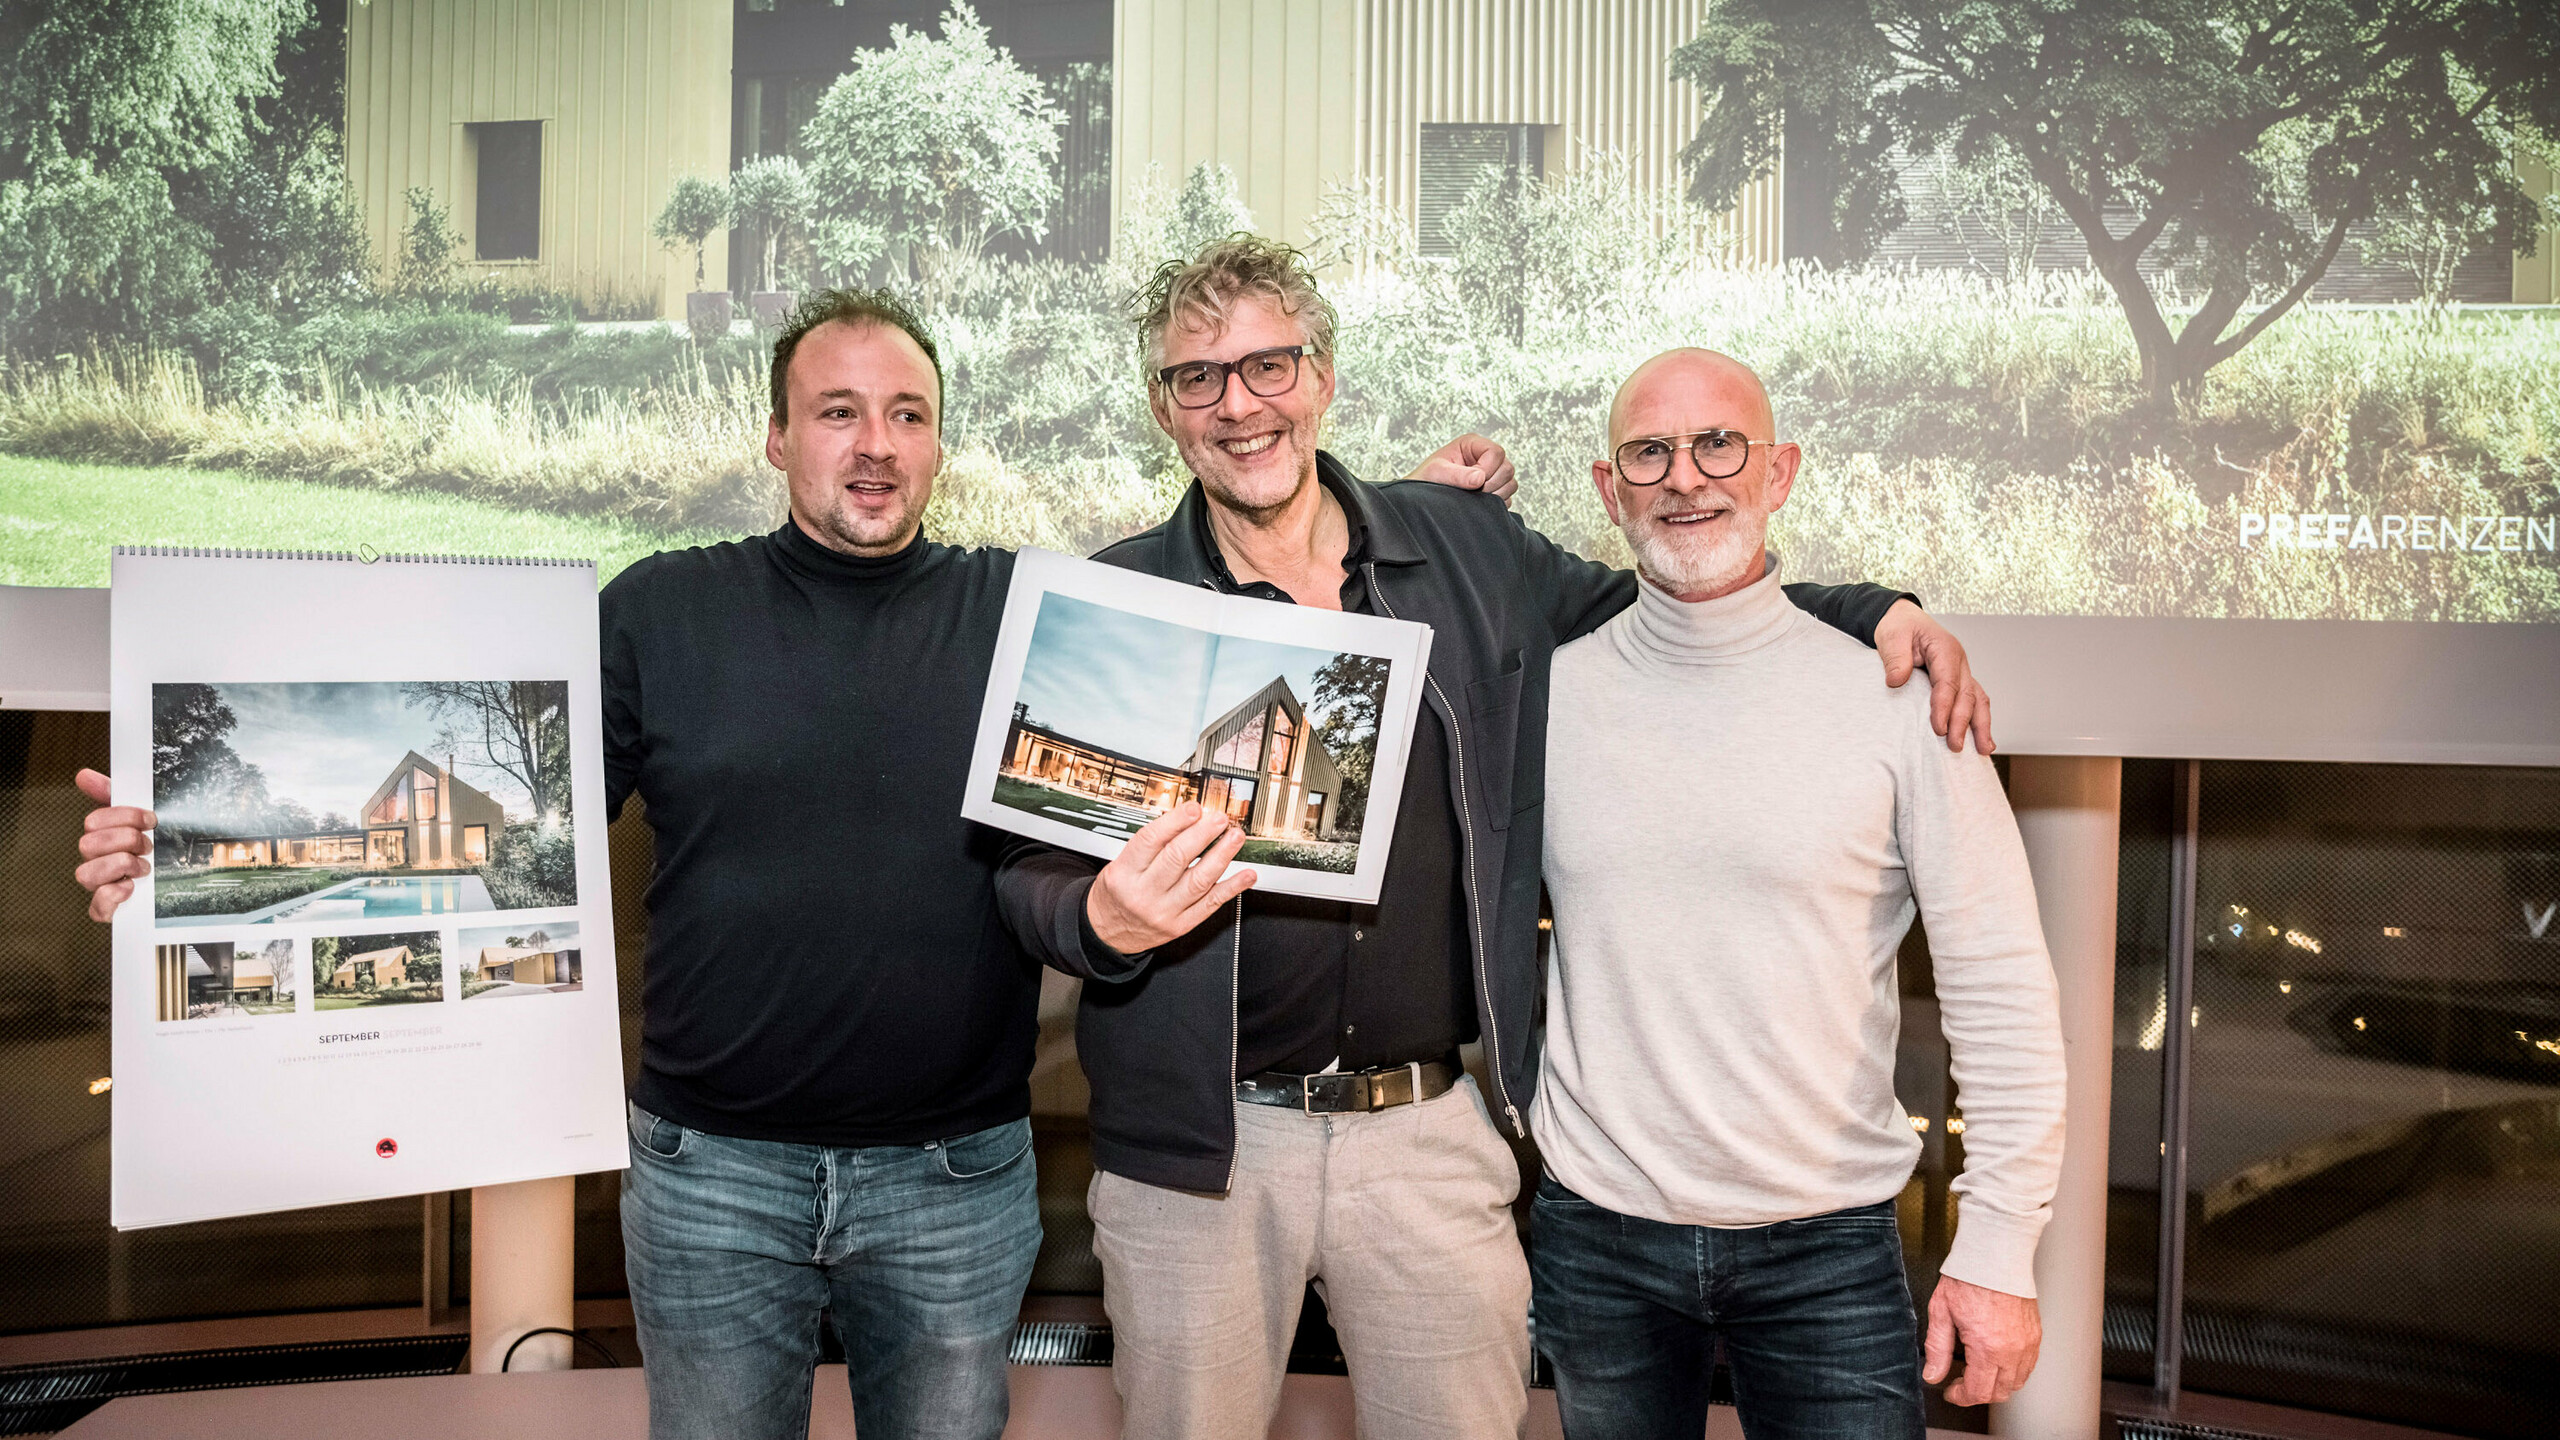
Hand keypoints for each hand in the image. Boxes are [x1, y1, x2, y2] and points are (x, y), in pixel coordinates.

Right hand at [74, 768, 154, 922]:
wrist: (188, 885)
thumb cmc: (159, 849)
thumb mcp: (144, 819)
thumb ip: (116, 795)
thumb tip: (84, 775)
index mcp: (104, 839)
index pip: (94, 821)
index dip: (124, 817)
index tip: (151, 820)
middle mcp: (98, 862)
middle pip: (88, 844)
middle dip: (126, 840)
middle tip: (148, 846)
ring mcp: (102, 887)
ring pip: (85, 873)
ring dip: (120, 865)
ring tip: (143, 868)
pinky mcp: (111, 911)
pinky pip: (97, 909)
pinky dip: (112, 897)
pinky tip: (129, 888)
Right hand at [1084, 801, 1257, 954]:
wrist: (1107, 933)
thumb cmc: (1116, 894)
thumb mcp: (1118, 864)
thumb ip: (1149, 845)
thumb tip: (1184, 819)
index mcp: (1124, 873)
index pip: (1151, 841)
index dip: (1175, 821)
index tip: (1194, 809)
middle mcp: (1144, 893)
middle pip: (1177, 858)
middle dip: (1203, 834)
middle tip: (1219, 819)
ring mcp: (1164, 911)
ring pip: (1198, 880)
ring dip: (1222, 856)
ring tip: (1235, 838)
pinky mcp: (1181, 925)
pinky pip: (1211, 904)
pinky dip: (1232, 888)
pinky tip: (1246, 874)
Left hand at [1408, 433, 1516, 503]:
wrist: (1421, 497)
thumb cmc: (1426, 479)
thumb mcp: (1437, 472)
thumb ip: (1457, 475)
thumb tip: (1479, 478)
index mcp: (1472, 444)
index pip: (1496, 452)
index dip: (1488, 469)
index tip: (1474, 482)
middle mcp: (1485, 456)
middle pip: (1507, 468)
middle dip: (1492, 484)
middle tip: (1472, 492)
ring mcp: (1492, 473)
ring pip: (1510, 483)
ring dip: (1496, 494)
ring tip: (1474, 498)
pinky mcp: (1495, 489)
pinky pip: (1508, 497)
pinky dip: (1496, 503)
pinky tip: (1479, 504)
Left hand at [1875, 599, 1992, 753]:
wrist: (1903, 620)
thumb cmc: (1899, 627)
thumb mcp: (1891, 636)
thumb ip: (1895, 658)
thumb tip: (1895, 681)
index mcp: (1945, 649)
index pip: (1948, 683)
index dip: (1944, 707)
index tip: (1939, 729)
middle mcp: (1959, 661)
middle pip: (1966, 695)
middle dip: (1963, 722)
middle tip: (1954, 746)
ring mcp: (1961, 671)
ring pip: (1978, 699)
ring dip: (1981, 725)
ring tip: (1984, 749)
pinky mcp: (1958, 680)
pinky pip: (1973, 700)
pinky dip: (1979, 719)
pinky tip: (1981, 739)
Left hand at [1923, 1275, 2040, 1405]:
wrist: (1994, 1255)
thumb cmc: (1968, 1278)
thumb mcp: (1941, 1312)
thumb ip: (1937, 1349)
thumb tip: (1933, 1375)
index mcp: (1987, 1347)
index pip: (1977, 1391)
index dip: (1960, 1397)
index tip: (1951, 1391)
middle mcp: (2012, 1350)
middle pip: (1999, 1393)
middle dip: (1977, 1393)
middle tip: (1961, 1382)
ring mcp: (2027, 1344)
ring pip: (2016, 1383)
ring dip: (1997, 1384)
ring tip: (1978, 1371)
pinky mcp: (2036, 1335)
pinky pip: (2028, 1367)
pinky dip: (2013, 1372)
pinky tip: (1997, 1361)